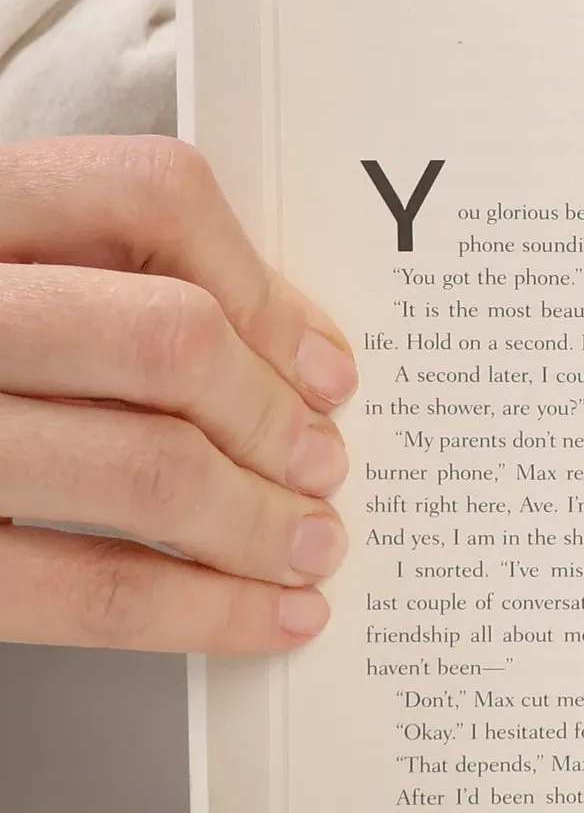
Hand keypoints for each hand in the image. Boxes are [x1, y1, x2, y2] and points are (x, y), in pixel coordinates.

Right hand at [0, 137, 355, 651]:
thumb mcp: (3, 279)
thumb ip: (108, 278)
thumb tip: (299, 351)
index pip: (147, 194)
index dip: (263, 285)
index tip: (324, 362)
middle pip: (166, 338)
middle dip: (273, 417)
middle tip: (324, 463)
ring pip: (145, 469)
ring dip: (260, 522)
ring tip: (310, 545)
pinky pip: (91, 590)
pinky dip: (207, 612)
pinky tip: (266, 618)